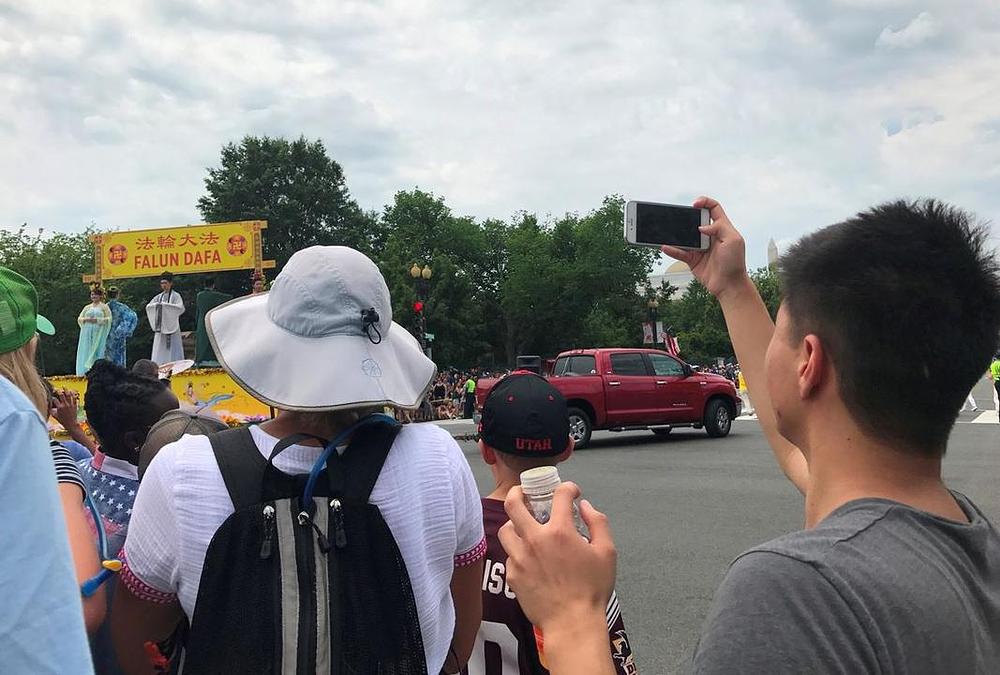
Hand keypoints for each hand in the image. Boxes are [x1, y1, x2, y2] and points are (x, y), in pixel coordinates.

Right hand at [50, 389, 79, 427]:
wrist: (71, 423)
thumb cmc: (62, 420)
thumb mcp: (54, 416)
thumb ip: (51, 410)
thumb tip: (47, 406)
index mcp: (59, 407)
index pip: (55, 399)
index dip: (52, 397)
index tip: (51, 396)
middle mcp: (65, 405)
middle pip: (61, 395)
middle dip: (58, 391)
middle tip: (56, 389)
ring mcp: (71, 404)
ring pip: (69, 395)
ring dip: (66, 390)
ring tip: (64, 386)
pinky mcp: (75, 405)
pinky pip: (74, 398)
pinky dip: (73, 394)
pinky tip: (71, 391)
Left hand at [498, 483, 616, 631]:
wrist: (572, 623)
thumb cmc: (592, 589)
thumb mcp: (607, 552)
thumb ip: (598, 522)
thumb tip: (585, 506)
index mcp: (560, 531)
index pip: (559, 495)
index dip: (567, 488)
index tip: (571, 492)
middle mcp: (535, 540)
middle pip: (514, 504)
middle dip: (518, 491)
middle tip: (524, 492)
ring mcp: (520, 558)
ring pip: (505, 529)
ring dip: (514, 524)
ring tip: (522, 526)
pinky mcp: (512, 575)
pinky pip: (509, 556)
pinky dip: (517, 552)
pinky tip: (528, 557)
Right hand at [661, 196, 748, 299]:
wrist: (730, 285)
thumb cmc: (735, 262)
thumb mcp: (733, 240)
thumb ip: (719, 228)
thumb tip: (701, 226)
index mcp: (722, 228)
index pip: (714, 209)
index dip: (705, 202)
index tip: (695, 204)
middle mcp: (710, 236)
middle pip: (695, 221)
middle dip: (686, 218)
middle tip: (677, 217)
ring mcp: (700, 248)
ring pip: (685, 237)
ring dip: (675, 234)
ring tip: (666, 230)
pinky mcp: (693, 259)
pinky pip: (680, 252)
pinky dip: (672, 250)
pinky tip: (665, 246)